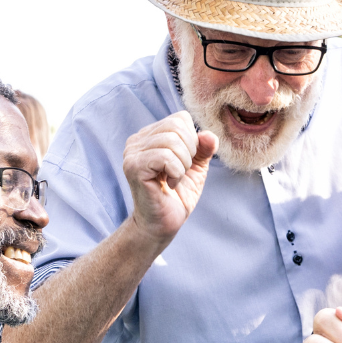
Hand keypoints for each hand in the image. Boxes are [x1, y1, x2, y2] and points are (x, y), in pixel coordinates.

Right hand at [122, 111, 218, 245]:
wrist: (163, 224)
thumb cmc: (178, 195)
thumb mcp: (197, 167)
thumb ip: (204, 148)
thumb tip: (209, 134)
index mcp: (150, 136)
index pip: (180, 118)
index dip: (193, 140)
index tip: (186, 162)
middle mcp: (137, 140)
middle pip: (176, 126)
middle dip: (190, 152)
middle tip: (182, 172)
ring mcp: (132, 153)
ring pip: (172, 141)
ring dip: (183, 164)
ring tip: (175, 178)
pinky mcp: (133, 167)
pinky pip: (165, 157)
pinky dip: (176, 172)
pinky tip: (169, 184)